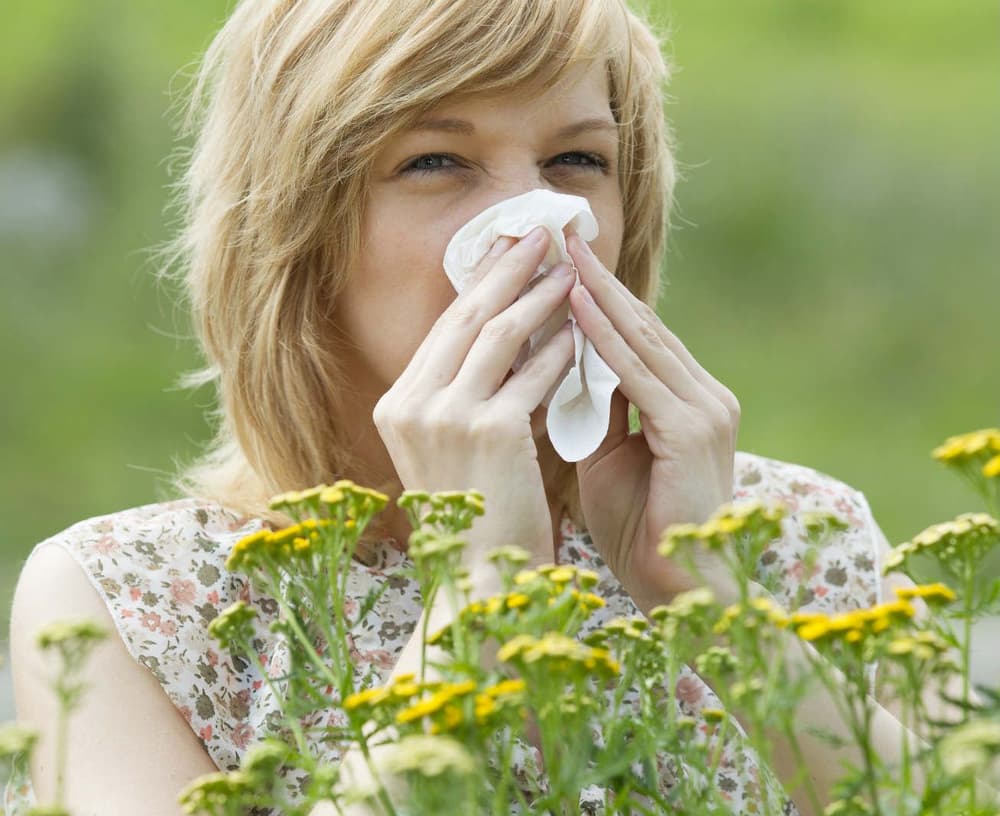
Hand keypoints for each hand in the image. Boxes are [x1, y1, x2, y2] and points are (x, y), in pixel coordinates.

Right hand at [374, 227, 575, 569]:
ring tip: (571, 269)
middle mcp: (410, 404)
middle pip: (467, 316)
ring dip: (539, 296)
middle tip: (541, 233)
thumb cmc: (475, 521)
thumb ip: (468, 397)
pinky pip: (532, 374)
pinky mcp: (487, 431)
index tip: (509, 252)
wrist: (477, 583)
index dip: (480, 284)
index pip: (445, 329)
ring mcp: (445, 416)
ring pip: (499, 334)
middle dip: (508, 268)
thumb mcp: (455, 451)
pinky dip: (559, 349)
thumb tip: (511, 341)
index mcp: (398, 407)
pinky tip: (582, 330)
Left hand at [566, 234, 740, 609]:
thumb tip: (565, 369)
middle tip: (559, 236)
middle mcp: (705, 395)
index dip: (599, 299)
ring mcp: (704, 408)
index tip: (561, 263)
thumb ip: (597, 411)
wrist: (679, 590)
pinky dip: (606, 339)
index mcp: (689, 401)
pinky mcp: (692, 429)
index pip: (639, 337)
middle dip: (597, 280)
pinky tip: (577, 306)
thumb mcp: (609, 457)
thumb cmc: (639, 529)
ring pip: (641, 339)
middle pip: (643, 325)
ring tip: (562, 253)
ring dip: (598, 295)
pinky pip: (638, 374)